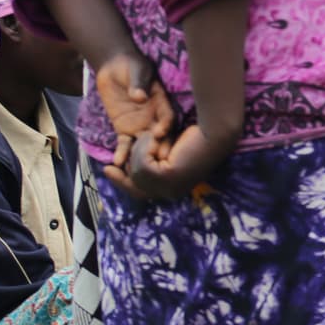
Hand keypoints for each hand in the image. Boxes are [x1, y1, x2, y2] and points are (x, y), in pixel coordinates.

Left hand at [95, 51, 176, 168]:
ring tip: (132, 166)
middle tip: (153, 159)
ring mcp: (140, 124)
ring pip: (143, 143)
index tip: (161, 133)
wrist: (114, 67)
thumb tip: (139, 96)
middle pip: (159, 135)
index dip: (165, 124)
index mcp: (161, 102)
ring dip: (139, 155)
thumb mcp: (137, 71)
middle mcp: (154, 117)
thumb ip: (138, 84)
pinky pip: (125, 144)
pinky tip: (117, 162)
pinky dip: (122, 153)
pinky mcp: (125, 129)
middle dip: (157, 147)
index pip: (167, 116)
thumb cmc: (130, 65)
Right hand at [104, 122, 236, 199]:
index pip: (143, 192)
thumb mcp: (169, 150)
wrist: (215, 131)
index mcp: (174, 189)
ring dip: (139, 152)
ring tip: (150, 136)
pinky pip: (141, 165)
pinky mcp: (167, 178)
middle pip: (136, 187)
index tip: (109, 171)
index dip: (125, 184)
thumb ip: (154, 158)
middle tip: (108, 168)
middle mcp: (173, 193)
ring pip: (137, 174)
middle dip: (122, 178)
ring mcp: (170, 189)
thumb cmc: (197, 136)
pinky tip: (156, 136)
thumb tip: (130, 165)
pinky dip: (144, 148)